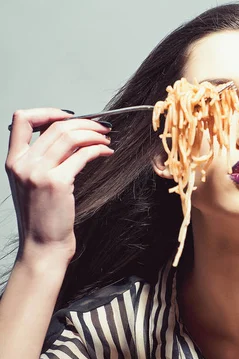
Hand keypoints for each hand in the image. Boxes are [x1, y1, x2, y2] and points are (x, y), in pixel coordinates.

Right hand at [6, 108, 113, 263]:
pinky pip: (82, 155)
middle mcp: (23, 164)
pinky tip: (106, 152)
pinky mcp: (57, 183)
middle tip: (101, 127)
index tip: (69, 116)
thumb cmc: (42, 218)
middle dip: (84, 122)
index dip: (47, 111)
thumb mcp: (32, 184)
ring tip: (106, 139)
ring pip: (69, 136)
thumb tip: (71, 136)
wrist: (42, 246)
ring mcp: (38, 173)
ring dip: (93, 133)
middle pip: (55, 126)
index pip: (22, 120)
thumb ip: (42, 160)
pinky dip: (98, 149)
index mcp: (13, 161)